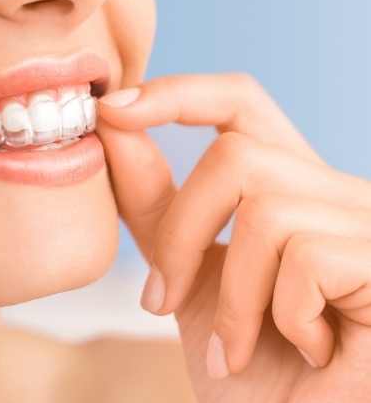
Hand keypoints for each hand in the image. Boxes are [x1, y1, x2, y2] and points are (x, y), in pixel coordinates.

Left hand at [97, 74, 370, 401]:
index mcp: (287, 188)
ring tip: (236, 348)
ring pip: (263, 211)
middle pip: (235, 154)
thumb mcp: (187, 276)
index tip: (115, 109)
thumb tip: (115, 128)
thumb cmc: (247, 366)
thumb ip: (156, 205)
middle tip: (161, 299)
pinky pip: (304, 258)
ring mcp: (367, 223)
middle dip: (180, 230)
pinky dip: (278, 318)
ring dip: (229, 296)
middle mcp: (334, 193)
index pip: (239, 105)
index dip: (179, 95)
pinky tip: (307, 352)